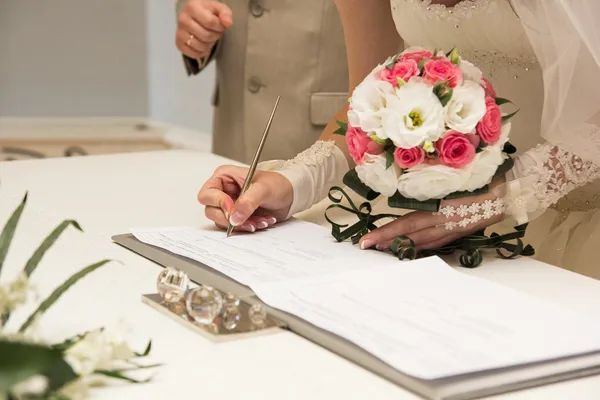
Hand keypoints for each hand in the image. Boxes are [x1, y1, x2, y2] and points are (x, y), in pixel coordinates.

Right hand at [175, 0, 232, 59]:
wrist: (194, 16)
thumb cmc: (208, 12)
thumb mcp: (219, 9)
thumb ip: (225, 14)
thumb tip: (228, 23)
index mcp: (192, 7)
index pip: (210, 22)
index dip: (219, 27)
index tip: (220, 25)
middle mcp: (183, 19)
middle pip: (206, 36)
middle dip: (215, 36)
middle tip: (215, 32)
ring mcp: (179, 32)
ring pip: (201, 46)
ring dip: (210, 45)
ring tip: (209, 37)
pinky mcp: (179, 44)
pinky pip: (195, 54)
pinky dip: (202, 52)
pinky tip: (203, 45)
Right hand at [197, 165, 293, 232]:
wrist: (291, 195)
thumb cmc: (277, 183)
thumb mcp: (263, 189)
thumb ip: (248, 201)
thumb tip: (234, 217)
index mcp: (224, 177)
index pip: (208, 194)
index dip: (219, 204)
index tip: (234, 211)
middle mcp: (223, 191)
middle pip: (211, 211)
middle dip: (231, 219)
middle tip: (249, 221)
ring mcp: (229, 205)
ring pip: (223, 222)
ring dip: (243, 224)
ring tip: (261, 220)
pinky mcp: (237, 216)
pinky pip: (235, 227)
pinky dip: (249, 227)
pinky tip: (262, 221)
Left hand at [359, 181, 505, 251]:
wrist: (510, 189)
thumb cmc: (483, 176)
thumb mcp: (455, 176)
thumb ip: (432, 183)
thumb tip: (409, 187)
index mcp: (441, 208)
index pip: (407, 224)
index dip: (386, 232)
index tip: (367, 239)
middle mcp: (445, 222)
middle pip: (411, 236)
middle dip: (387, 242)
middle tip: (367, 246)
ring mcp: (453, 229)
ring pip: (423, 241)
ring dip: (402, 246)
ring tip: (382, 248)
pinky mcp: (460, 231)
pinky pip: (436, 241)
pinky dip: (421, 246)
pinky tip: (412, 247)